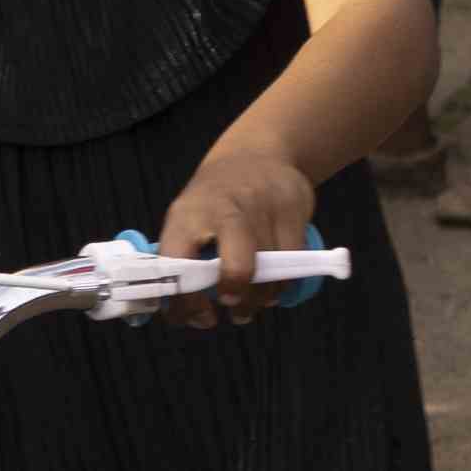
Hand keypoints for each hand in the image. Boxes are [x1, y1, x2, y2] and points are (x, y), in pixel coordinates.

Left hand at [155, 138, 319, 320]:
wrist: (256, 154)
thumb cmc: (215, 201)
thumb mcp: (188, 220)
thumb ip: (185, 263)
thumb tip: (186, 315)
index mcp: (187, 216)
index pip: (177, 264)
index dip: (183, 301)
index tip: (189, 317)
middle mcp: (224, 210)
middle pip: (236, 267)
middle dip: (234, 294)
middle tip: (228, 305)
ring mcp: (262, 208)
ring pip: (270, 272)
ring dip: (258, 299)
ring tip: (247, 307)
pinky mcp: (293, 209)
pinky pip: (294, 261)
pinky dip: (282, 283)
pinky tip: (271, 287)